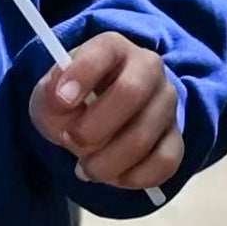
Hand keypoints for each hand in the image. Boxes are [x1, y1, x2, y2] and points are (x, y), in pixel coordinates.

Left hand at [36, 30, 188, 193]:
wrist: (99, 117)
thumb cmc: (73, 100)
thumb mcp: (50, 95)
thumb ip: (50, 96)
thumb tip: (61, 99)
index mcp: (112, 48)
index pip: (104, 51)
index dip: (82, 74)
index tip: (62, 101)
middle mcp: (148, 68)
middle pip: (131, 93)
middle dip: (93, 128)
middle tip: (71, 141)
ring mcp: (166, 103)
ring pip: (143, 137)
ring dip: (106, 163)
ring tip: (85, 167)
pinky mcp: (176, 137)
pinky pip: (165, 163)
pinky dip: (133, 177)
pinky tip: (114, 175)